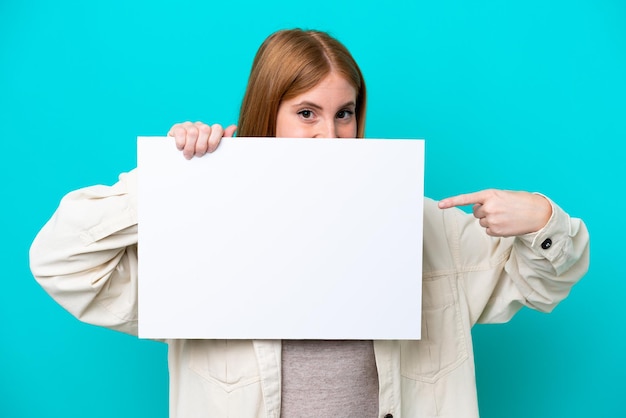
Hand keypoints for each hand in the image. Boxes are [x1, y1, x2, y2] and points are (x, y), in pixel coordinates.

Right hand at [167, 121, 236, 159]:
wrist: (181, 162)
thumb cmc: (200, 156)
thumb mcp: (213, 152)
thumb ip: (224, 141)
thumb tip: (233, 127)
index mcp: (211, 131)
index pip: (217, 128)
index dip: (214, 140)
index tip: (210, 151)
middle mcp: (201, 126)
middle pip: (205, 129)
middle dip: (201, 145)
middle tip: (198, 155)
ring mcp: (188, 126)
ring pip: (192, 132)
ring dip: (190, 147)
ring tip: (189, 155)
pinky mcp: (177, 128)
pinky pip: (180, 132)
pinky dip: (181, 143)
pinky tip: (181, 148)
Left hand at [438, 189, 552, 236]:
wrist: (537, 213)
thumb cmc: (520, 202)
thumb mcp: (503, 196)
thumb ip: (488, 200)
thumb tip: (477, 211)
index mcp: (490, 194)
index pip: (466, 198)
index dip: (452, 202)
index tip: (440, 205)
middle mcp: (488, 206)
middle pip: (476, 212)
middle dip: (485, 211)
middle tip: (500, 210)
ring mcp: (491, 219)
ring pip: (482, 222)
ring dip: (491, 220)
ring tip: (506, 217)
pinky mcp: (495, 230)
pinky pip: (488, 231)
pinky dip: (495, 229)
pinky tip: (506, 224)